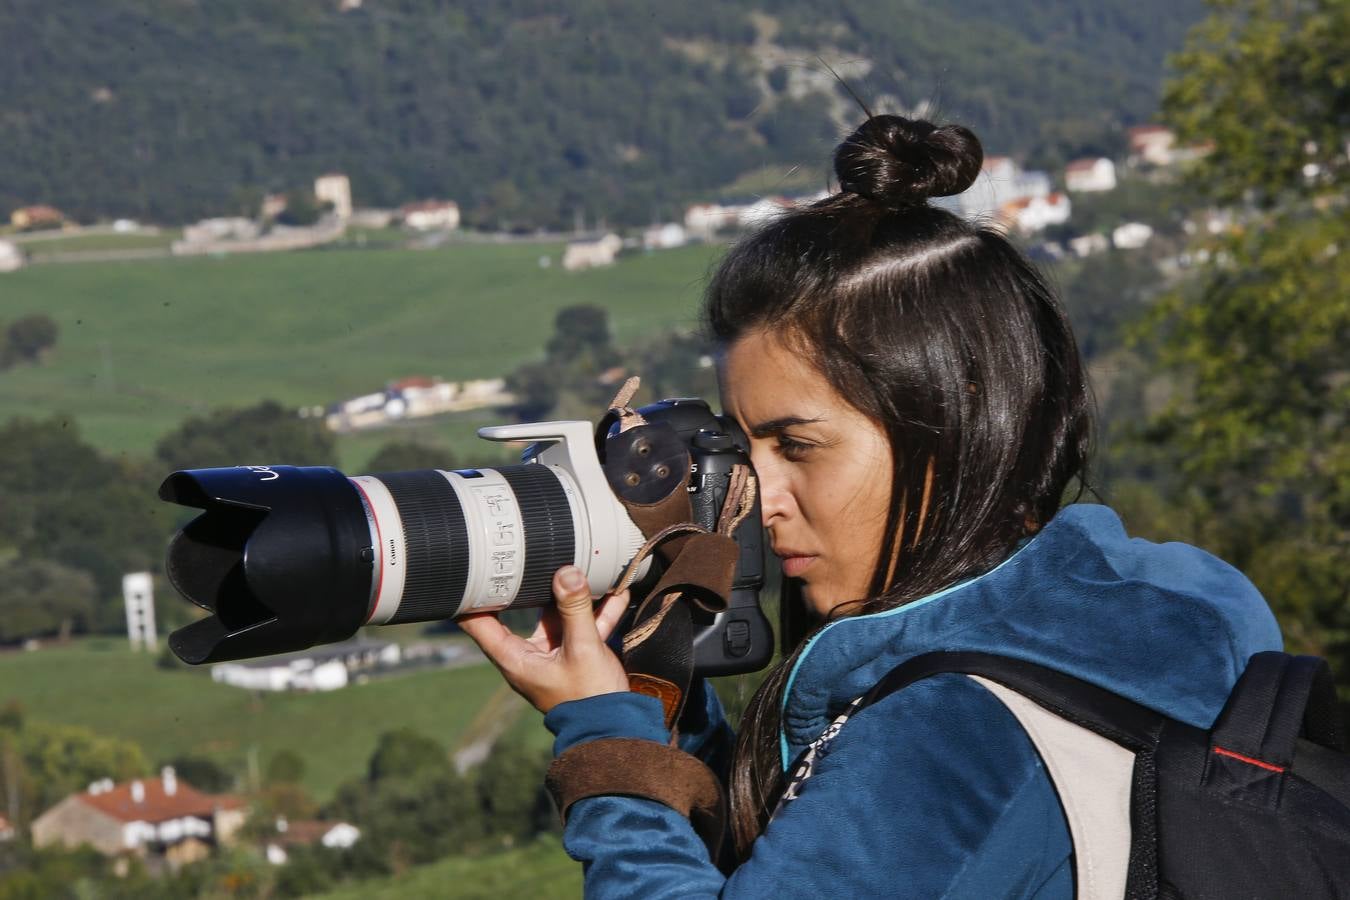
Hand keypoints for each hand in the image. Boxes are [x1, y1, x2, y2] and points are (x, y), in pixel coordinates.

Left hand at [459, 565, 631, 713]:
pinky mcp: (577, 654)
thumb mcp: (583, 649)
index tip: (470, 570)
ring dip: (572, 593)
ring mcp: (554, 653)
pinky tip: (616, 590)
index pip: (480, 625)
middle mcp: (530, 654)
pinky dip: (598, 609)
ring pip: (558, 614)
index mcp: (516, 659)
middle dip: (530, 582)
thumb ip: (575, 609)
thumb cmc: (590, 698)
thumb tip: (567, 572)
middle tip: (527, 552)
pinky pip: (584, 624)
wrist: (617, 728)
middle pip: (521, 611)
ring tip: (581, 563)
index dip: (472, 598)